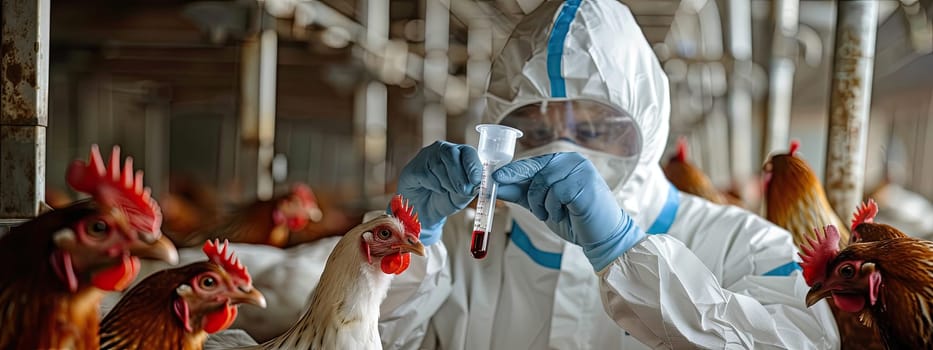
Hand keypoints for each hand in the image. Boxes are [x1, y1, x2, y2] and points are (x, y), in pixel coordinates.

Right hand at [393, 141, 482, 244]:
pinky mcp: (414, 167)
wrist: (423, 211)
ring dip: (447, 183)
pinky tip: (434, 190)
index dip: (473, 165)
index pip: (468, 152)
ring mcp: (426, 157)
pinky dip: (434, 186)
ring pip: (438, 165)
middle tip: (463, 191)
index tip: (476, 181)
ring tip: (447, 192)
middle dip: (459, 175)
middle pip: (451, 153)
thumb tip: (477, 183)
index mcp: (459, 154)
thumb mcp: (462, 196)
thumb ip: (470, 188)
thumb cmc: (445, 199)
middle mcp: (442, 150)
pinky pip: (425, 174)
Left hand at [494, 152, 645, 270]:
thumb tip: (495, 185)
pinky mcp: (586, 182)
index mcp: (563, 161)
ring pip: (544, 183)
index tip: (495, 178)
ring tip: (556, 215)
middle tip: (536, 211)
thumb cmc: (573, 219)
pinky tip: (568, 214)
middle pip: (536, 172)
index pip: (532, 163)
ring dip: (544, 205)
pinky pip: (556, 193)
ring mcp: (581, 169)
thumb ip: (520, 193)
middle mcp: (573, 160)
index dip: (513, 171)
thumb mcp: (542, 204)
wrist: (601, 237)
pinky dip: (555, 208)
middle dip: (531, 195)